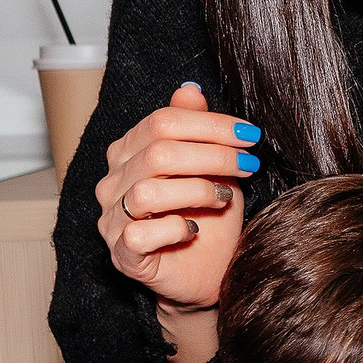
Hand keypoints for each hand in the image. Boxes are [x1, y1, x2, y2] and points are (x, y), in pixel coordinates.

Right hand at [93, 82, 257, 310]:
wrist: (208, 273)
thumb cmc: (208, 218)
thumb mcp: (211, 168)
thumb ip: (196, 129)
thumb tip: (190, 89)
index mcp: (129, 152)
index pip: (162, 122)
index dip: (210, 125)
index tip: (249, 135)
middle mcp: (113, 182)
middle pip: (158, 153)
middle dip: (213, 155)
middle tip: (249, 164)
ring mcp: (112, 219)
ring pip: (149, 191)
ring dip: (198, 190)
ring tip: (225, 197)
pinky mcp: (123, 254)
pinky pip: (140, 234)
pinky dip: (174, 229)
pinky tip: (193, 230)